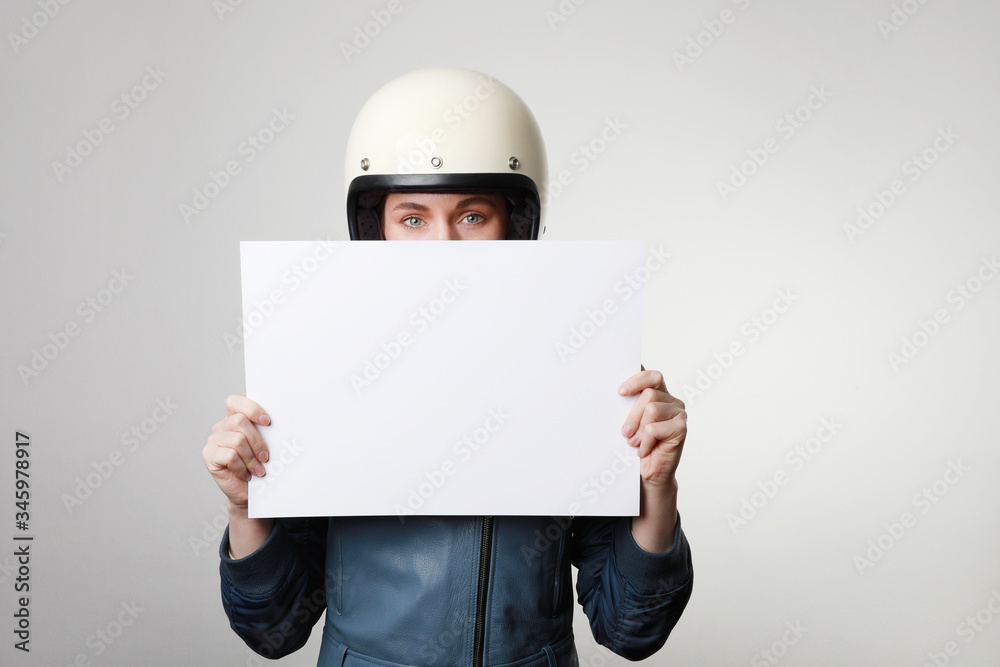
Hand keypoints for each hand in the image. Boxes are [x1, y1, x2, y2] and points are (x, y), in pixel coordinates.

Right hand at [201, 394, 270, 509]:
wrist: (248, 492)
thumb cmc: (258, 466)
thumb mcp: (266, 444)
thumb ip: (265, 429)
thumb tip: (281, 418)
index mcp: (235, 418)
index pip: (236, 401)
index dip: (251, 408)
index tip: (267, 421)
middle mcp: (222, 426)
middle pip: (240, 421)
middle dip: (257, 441)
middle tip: (265, 456)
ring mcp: (213, 440)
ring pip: (238, 440)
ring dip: (251, 458)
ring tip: (257, 469)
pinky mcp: (209, 455)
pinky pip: (230, 456)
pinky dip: (242, 467)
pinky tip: (246, 474)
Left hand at [618, 365, 686, 489]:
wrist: (650, 473)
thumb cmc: (639, 445)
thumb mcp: (631, 422)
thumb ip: (630, 405)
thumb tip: (619, 392)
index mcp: (660, 394)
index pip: (652, 376)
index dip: (637, 380)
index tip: (620, 392)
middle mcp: (672, 401)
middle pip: (649, 394)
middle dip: (632, 414)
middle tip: (625, 432)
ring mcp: (679, 414)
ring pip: (652, 409)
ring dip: (638, 429)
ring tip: (634, 442)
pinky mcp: (681, 428)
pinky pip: (654, 428)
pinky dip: (645, 442)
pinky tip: (645, 450)